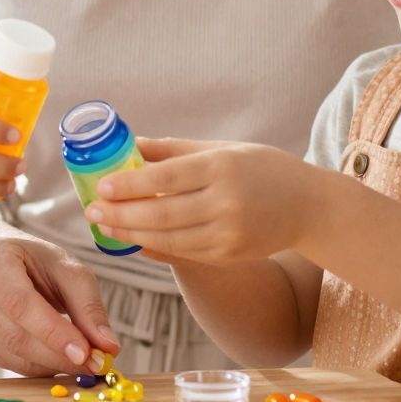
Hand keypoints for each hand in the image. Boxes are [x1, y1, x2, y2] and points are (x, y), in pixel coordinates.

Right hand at [0, 236, 119, 376]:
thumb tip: (108, 347)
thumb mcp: (68, 270)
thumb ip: (88, 306)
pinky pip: (8, 363)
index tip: (85, 353)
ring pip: (11, 354)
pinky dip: (39, 368)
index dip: (52, 332)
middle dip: (57, 355)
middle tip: (94, 365)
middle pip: (13, 334)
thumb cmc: (37, 263)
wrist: (3, 264)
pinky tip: (60, 362)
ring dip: (51, 365)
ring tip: (83, 364)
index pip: (20, 303)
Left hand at [84, 137, 318, 265]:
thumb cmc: (262, 168)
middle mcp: (226, 202)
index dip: (131, 183)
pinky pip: (183, 254)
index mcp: (222, 167)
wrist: (309, 207)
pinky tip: (132, 240)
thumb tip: (131, 145)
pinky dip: (154, 247)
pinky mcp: (229, 256)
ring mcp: (229, 234)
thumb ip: (175, 150)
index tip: (101, 186)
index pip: (167, 176)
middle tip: (92, 211)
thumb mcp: (223, 148)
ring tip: (104, 226)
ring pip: (169, 238)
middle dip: (122, 214)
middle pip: (162, 212)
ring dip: (131, 234)